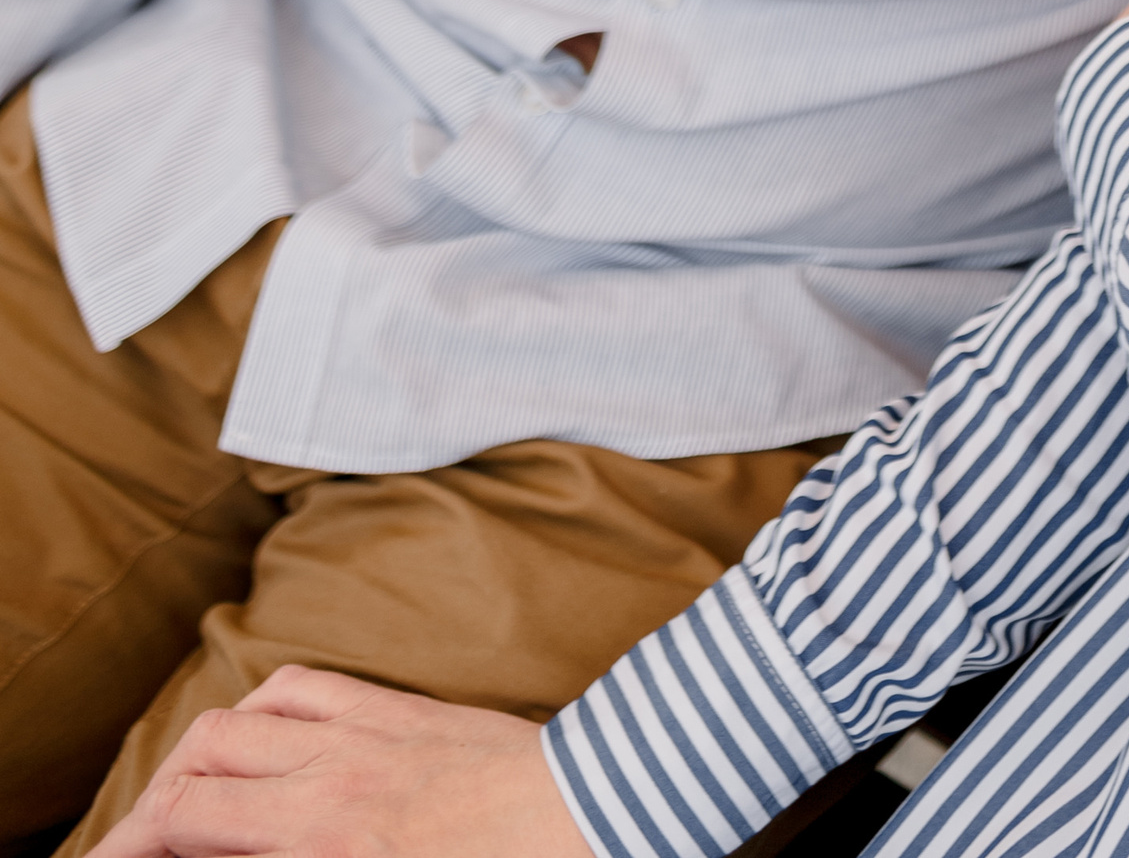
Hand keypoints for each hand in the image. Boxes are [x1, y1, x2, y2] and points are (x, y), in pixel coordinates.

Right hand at [89, 665, 586, 856]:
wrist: (598, 813)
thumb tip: (243, 846)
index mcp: (325, 827)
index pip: (188, 813)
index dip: (129, 841)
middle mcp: (338, 764)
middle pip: (202, 755)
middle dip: (150, 801)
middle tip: (137, 846)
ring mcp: (373, 727)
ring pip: (249, 709)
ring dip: (200, 750)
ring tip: (187, 797)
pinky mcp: (407, 709)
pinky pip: (313, 687)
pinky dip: (264, 708)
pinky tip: (261, 739)